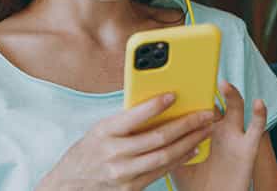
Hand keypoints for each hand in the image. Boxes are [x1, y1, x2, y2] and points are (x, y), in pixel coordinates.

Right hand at [36, 93, 215, 190]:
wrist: (70, 184)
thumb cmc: (88, 151)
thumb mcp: (100, 130)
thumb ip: (125, 120)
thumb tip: (157, 104)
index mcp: (104, 132)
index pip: (133, 117)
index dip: (155, 106)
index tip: (173, 94)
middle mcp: (114, 153)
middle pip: (157, 138)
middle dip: (186, 124)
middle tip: (206, 113)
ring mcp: (124, 173)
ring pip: (164, 156)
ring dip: (190, 142)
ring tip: (205, 129)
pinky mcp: (132, 187)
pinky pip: (162, 171)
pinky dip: (180, 159)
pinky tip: (193, 148)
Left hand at [168, 80, 267, 190]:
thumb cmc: (193, 184)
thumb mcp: (174, 162)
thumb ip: (166, 144)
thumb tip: (145, 125)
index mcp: (200, 130)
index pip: (194, 105)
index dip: (187, 93)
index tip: (176, 79)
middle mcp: (218, 130)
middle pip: (213, 104)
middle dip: (207, 91)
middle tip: (198, 79)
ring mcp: (234, 137)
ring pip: (236, 109)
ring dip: (232, 95)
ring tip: (223, 84)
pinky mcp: (248, 148)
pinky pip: (257, 130)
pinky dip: (260, 115)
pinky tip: (258, 103)